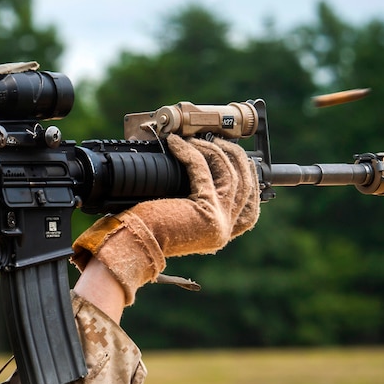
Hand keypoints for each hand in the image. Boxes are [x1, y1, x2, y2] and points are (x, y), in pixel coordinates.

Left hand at [71, 135, 259, 304]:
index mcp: (219, 234)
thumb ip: (198, 201)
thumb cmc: (148, 228)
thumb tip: (202, 166)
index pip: (249, 208)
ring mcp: (218, 221)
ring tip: (199, 139)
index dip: (250, 181)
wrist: (132, 244)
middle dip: (236, 158)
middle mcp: (223, 230)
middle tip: (221, 140)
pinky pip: (203, 171)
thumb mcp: (181, 216)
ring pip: (230, 175)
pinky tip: (177, 143)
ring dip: (215, 151)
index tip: (243, 161)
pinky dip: (190, 153)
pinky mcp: (206, 209)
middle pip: (245, 186)